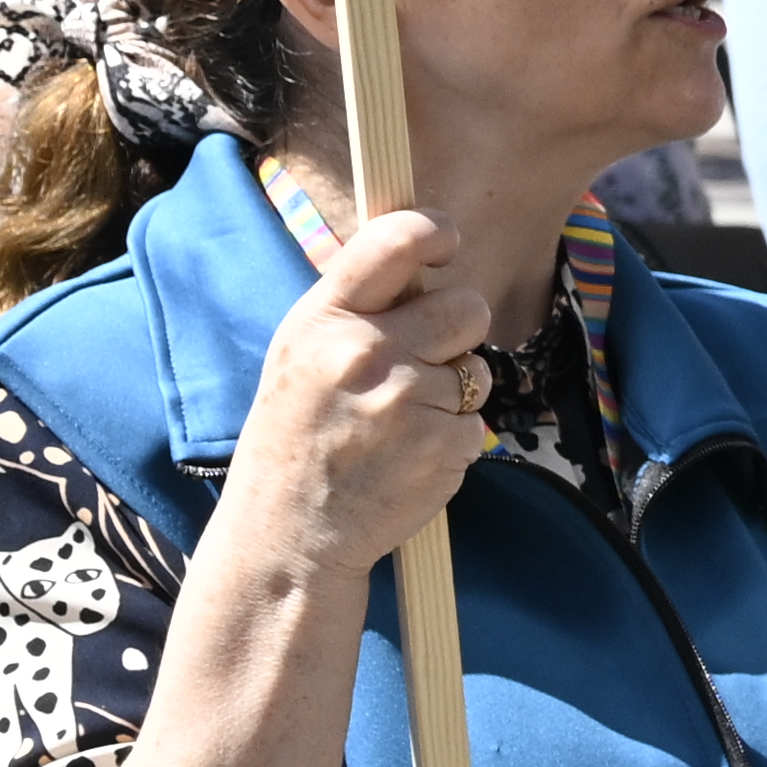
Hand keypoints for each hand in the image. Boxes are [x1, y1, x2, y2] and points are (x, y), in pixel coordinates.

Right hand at [237, 206, 493, 560]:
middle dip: (458, 329)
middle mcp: (366, 352)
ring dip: (454, 392)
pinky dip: (452, 439)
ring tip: (398, 423)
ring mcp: (407, 401)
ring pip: (477, 369)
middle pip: (466, 306)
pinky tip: (407, 458)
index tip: (445, 241)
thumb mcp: (301, 355)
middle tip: (421, 360)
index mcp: (324, 320)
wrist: (289, 535)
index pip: (394, 242)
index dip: (434, 231)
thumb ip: (356, 309)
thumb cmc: (298, 437)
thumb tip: (422, 263)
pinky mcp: (442, 447)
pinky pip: (477, 423)